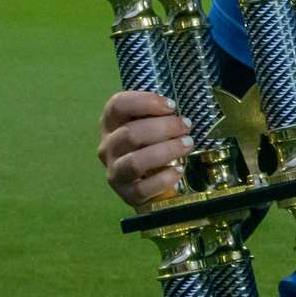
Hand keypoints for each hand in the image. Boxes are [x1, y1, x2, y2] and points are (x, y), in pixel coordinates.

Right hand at [97, 91, 192, 205]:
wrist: (152, 184)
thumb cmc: (154, 145)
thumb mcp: (152, 125)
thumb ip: (158, 114)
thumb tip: (178, 108)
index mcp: (111, 124)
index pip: (117, 105)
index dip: (145, 102)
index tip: (171, 105)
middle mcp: (108, 147)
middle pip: (130, 133)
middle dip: (164, 127)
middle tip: (186, 126)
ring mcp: (115, 172)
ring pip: (135, 162)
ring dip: (166, 151)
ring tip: (187, 145)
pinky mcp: (127, 194)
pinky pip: (143, 188)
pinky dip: (164, 179)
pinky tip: (179, 171)